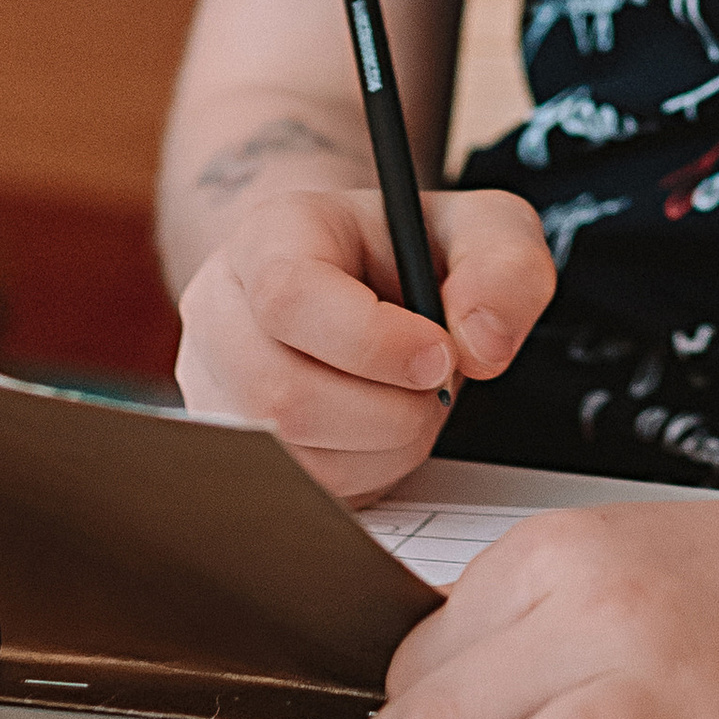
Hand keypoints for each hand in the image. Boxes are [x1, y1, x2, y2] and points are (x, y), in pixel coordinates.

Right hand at [175, 183, 553, 504]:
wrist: (359, 276)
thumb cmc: (412, 248)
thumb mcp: (483, 228)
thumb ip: (503, 267)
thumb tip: (482, 346)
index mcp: (272, 234)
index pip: (289, 295)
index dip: (372, 341)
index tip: (441, 355)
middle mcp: (222, 310)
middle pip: (282, 394)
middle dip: (389, 409)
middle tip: (437, 385)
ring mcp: (215, 386)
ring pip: (293, 456)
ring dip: (383, 446)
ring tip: (411, 400)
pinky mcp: (233, 449)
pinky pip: (299, 491)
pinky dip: (363, 474)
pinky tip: (383, 431)